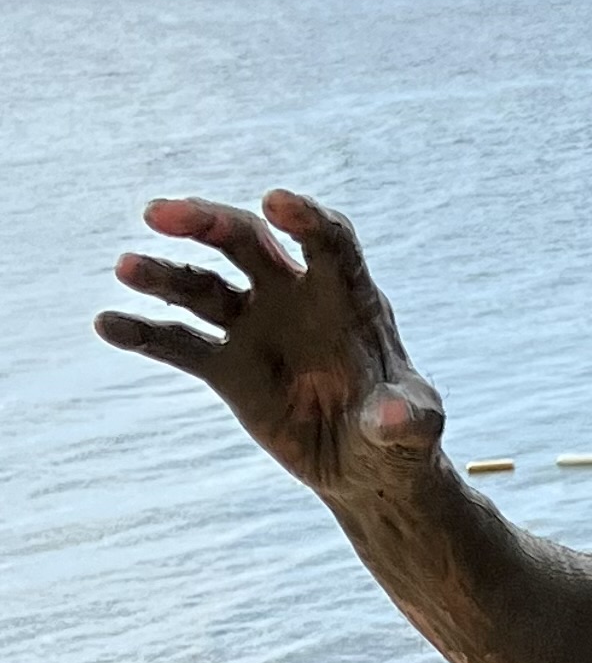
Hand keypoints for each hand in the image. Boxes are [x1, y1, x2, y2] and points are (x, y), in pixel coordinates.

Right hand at [95, 191, 441, 494]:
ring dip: (166, 274)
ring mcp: (259, 329)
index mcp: (350, 296)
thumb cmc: (400, 433)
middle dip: (210, 223)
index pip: (329, 239)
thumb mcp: (412, 428)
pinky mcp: (229, 368)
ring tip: (126, 265)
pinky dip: (145, 333)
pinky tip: (108, 323)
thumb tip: (396, 417)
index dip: (305, 218)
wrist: (364, 462)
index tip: (275, 200)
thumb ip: (408, 416)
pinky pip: (179, 345)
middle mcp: (298, 299)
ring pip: (205, 288)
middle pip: (251, 243)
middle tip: (160, 212)